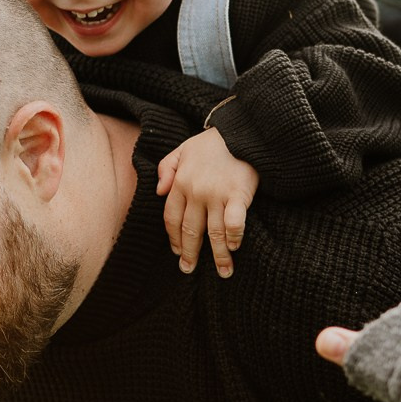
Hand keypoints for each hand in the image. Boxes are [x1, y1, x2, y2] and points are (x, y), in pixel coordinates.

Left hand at [156, 128, 259, 277]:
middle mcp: (196, 192)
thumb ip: (166, 168)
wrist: (242, 130)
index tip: (178, 252)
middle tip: (189, 270)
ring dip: (218, 255)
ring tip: (223, 271)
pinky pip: (234, 222)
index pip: (171, 218)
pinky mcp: (239, 194)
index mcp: (180, 182)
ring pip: (213, 232)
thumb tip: (158, 192)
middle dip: (190, 253)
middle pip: (190, 230)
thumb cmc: (213, 142)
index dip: (173, 238)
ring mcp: (217, 194)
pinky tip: (236, 246)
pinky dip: (234, 236)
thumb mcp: (183, 149)